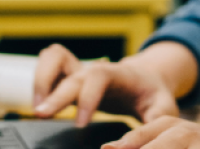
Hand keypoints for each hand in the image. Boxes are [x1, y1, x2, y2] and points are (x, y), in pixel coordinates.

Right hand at [33, 43, 190, 125]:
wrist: (148, 78)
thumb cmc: (153, 94)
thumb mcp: (163, 107)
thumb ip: (154, 123)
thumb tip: (135, 142)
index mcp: (119, 74)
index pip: (99, 76)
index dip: (87, 97)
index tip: (79, 123)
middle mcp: (96, 70)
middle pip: (72, 74)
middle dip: (56, 94)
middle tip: (41, 116)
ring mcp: (81, 71)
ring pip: (55, 58)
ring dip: (42, 79)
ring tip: (37, 109)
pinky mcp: (70, 76)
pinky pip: (49, 64)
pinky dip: (39, 78)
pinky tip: (37, 102)